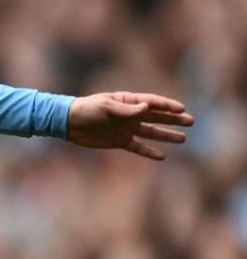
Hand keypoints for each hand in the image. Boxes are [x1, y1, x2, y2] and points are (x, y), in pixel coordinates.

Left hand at [66, 91, 193, 159]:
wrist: (68, 123)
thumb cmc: (86, 110)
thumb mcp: (105, 107)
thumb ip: (126, 110)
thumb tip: (147, 107)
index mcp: (128, 102)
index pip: (153, 103)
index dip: (168, 106)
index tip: (182, 109)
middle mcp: (130, 115)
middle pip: (157, 117)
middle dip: (173, 119)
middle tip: (191, 121)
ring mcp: (126, 128)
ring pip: (151, 132)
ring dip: (166, 135)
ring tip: (183, 138)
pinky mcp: (119, 141)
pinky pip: (137, 147)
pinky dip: (149, 151)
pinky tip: (162, 156)